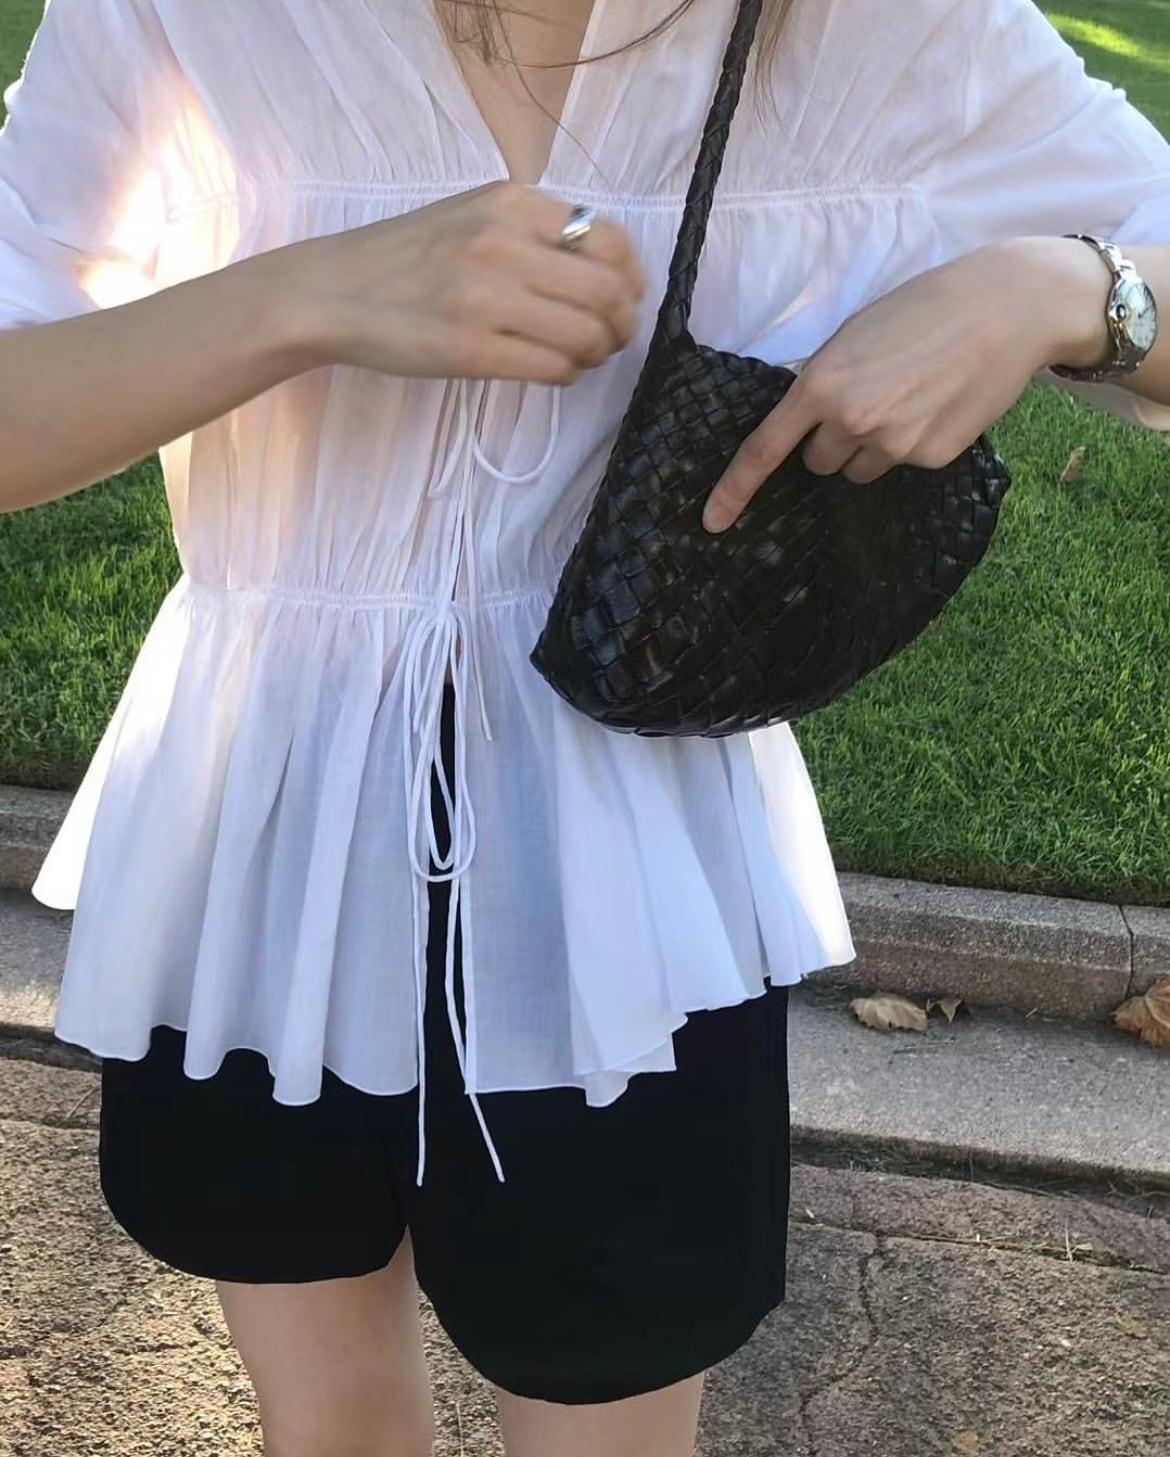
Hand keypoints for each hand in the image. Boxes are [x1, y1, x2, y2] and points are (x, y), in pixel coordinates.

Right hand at [276, 181, 645, 384]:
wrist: (333, 292)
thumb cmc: (407, 258)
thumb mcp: (473, 215)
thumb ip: (534, 231)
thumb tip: (607, 270)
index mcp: (510, 202)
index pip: (609, 240)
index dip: (631, 280)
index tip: (624, 300)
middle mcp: (502, 242)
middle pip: (608, 292)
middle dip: (622, 325)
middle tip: (610, 340)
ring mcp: (486, 298)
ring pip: (586, 335)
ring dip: (597, 354)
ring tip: (581, 357)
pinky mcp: (470, 349)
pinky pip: (552, 368)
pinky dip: (567, 374)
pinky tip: (553, 370)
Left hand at [701, 237, 1112, 532]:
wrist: (1007, 307)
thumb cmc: (925, 308)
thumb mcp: (855, 332)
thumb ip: (822, 379)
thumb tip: (806, 419)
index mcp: (822, 384)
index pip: (765, 450)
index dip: (735, 490)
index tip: (713, 522)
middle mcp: (852, 421)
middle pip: (817, 462)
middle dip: (831, 440)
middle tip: (868, 398)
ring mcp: (894, 445)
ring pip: (857, 470)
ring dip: (869, 447)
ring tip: (907, 398)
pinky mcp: (931, 457)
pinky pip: (902, 464)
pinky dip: (912, 443)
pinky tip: (938, 404)